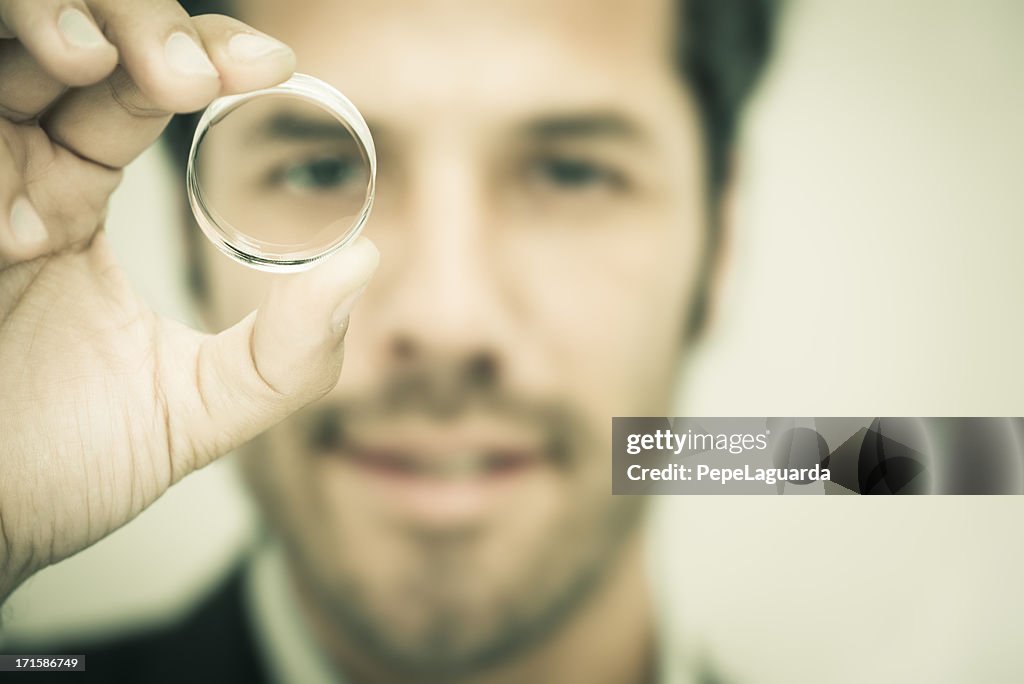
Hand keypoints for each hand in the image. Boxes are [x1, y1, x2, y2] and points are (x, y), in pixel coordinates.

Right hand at [0, 0, 378, 599]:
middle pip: (67, 36)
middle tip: (196, 73)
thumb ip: (286, 354)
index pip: (138, 84)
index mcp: (72, 195)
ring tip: (104, 64)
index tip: (273, 69)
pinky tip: (27, 211)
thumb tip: (366, 268)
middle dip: (135, 28)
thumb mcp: (196, 408)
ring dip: (46, 31)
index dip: (203, 54)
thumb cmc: (66, 466)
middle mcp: (9, 172)